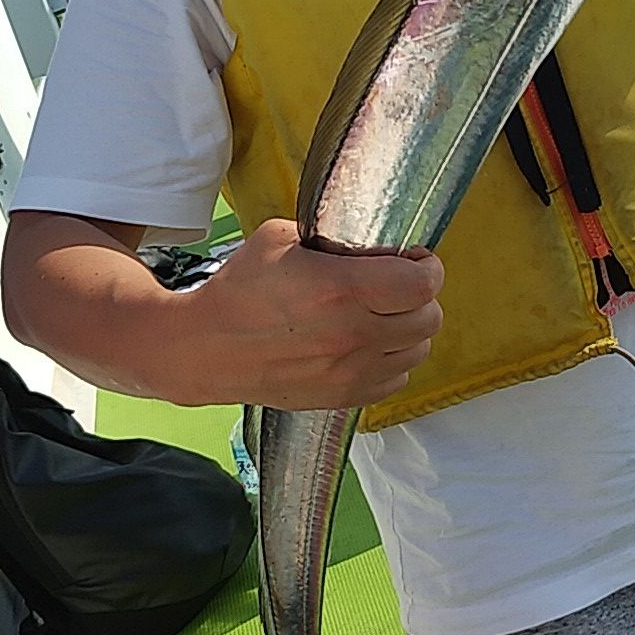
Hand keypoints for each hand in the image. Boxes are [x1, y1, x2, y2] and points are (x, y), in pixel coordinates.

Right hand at [176, 218, 443, 410]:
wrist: (205, 350)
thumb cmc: (238, 290)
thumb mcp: (279, 238)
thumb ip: (329, 236)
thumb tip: (363, 239)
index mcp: (342, 289)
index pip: (423, 283)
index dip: (427, 267)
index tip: (414, 259)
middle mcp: (354, 335)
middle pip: (429, 318)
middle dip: (420, 296)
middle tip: (399, 285)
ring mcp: (351, 372)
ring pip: (419, 351)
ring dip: (410, 330)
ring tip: (385, 315)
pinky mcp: (344, 398)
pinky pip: (396, 380)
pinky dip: (392, 360)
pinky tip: (368, 345)